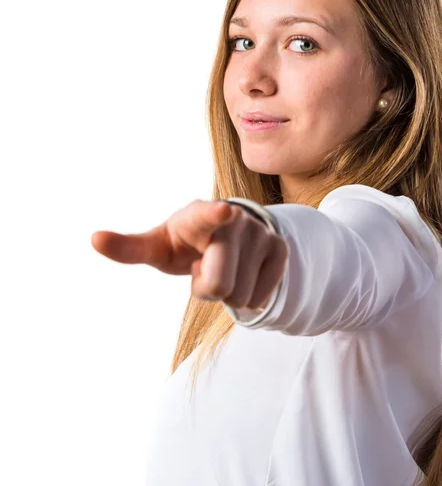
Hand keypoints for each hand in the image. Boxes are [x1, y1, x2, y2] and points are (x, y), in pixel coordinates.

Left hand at [91, 200, 289, 309]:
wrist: (229, 234)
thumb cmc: (185, 242)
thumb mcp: (158, 245)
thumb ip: (129, 246)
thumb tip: (93, 238)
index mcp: (200, 215)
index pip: (207, 215)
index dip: (214, 215)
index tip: (223, 212)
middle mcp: (235, 220)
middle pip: (218, 284)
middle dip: (206, 288)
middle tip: (203, 270)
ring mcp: (261, 234)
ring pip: (241, 296)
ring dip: (228, 293)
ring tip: (224, 269)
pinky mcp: (280, 250)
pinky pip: (260, 297)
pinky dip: (247, 296)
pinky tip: (243, 275)